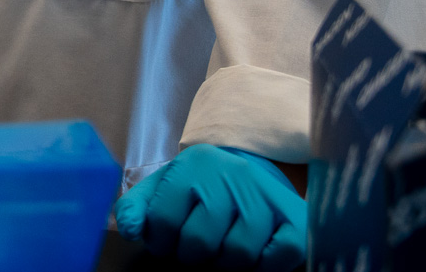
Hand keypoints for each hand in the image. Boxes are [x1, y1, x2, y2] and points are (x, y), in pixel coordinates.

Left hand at [114, 144, 304, 270]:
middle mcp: (231, 174)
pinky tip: (253, 254)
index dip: (161, 242)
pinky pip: (281, 254)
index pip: (164, 221)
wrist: (250, 165)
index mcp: (193, 165)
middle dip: (192, 255)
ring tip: (220, 250)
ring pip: (238, 253)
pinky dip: (265, 265)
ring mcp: (265, 194)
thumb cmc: (200, 184)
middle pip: (200, 241)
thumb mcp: (163, 186)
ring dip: (225, 263)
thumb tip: (129, 230)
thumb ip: (138, 207)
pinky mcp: (296, 215)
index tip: (167, 240)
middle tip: (196, 249)